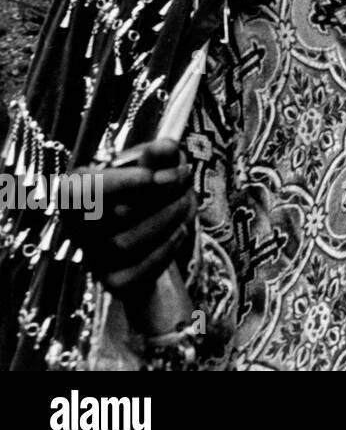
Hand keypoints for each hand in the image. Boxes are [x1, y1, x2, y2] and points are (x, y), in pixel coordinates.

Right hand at [65, 137, 195, 302]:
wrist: (151, 238)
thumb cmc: (145, 193)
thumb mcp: (151, 167)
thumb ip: (158, 155)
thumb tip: (167, 147)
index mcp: (76, 192)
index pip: (82, 190)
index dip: (116, 184)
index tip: (149, 176)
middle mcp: (77, 227)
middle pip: (115, 214)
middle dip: (159, 193)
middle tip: (183, 176)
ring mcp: (95, 257)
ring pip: (127, 242)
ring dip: (167, 217)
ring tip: (185, 200)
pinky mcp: (117, 281)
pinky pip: (141, 269)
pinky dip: (168, 246)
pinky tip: (181, 229)